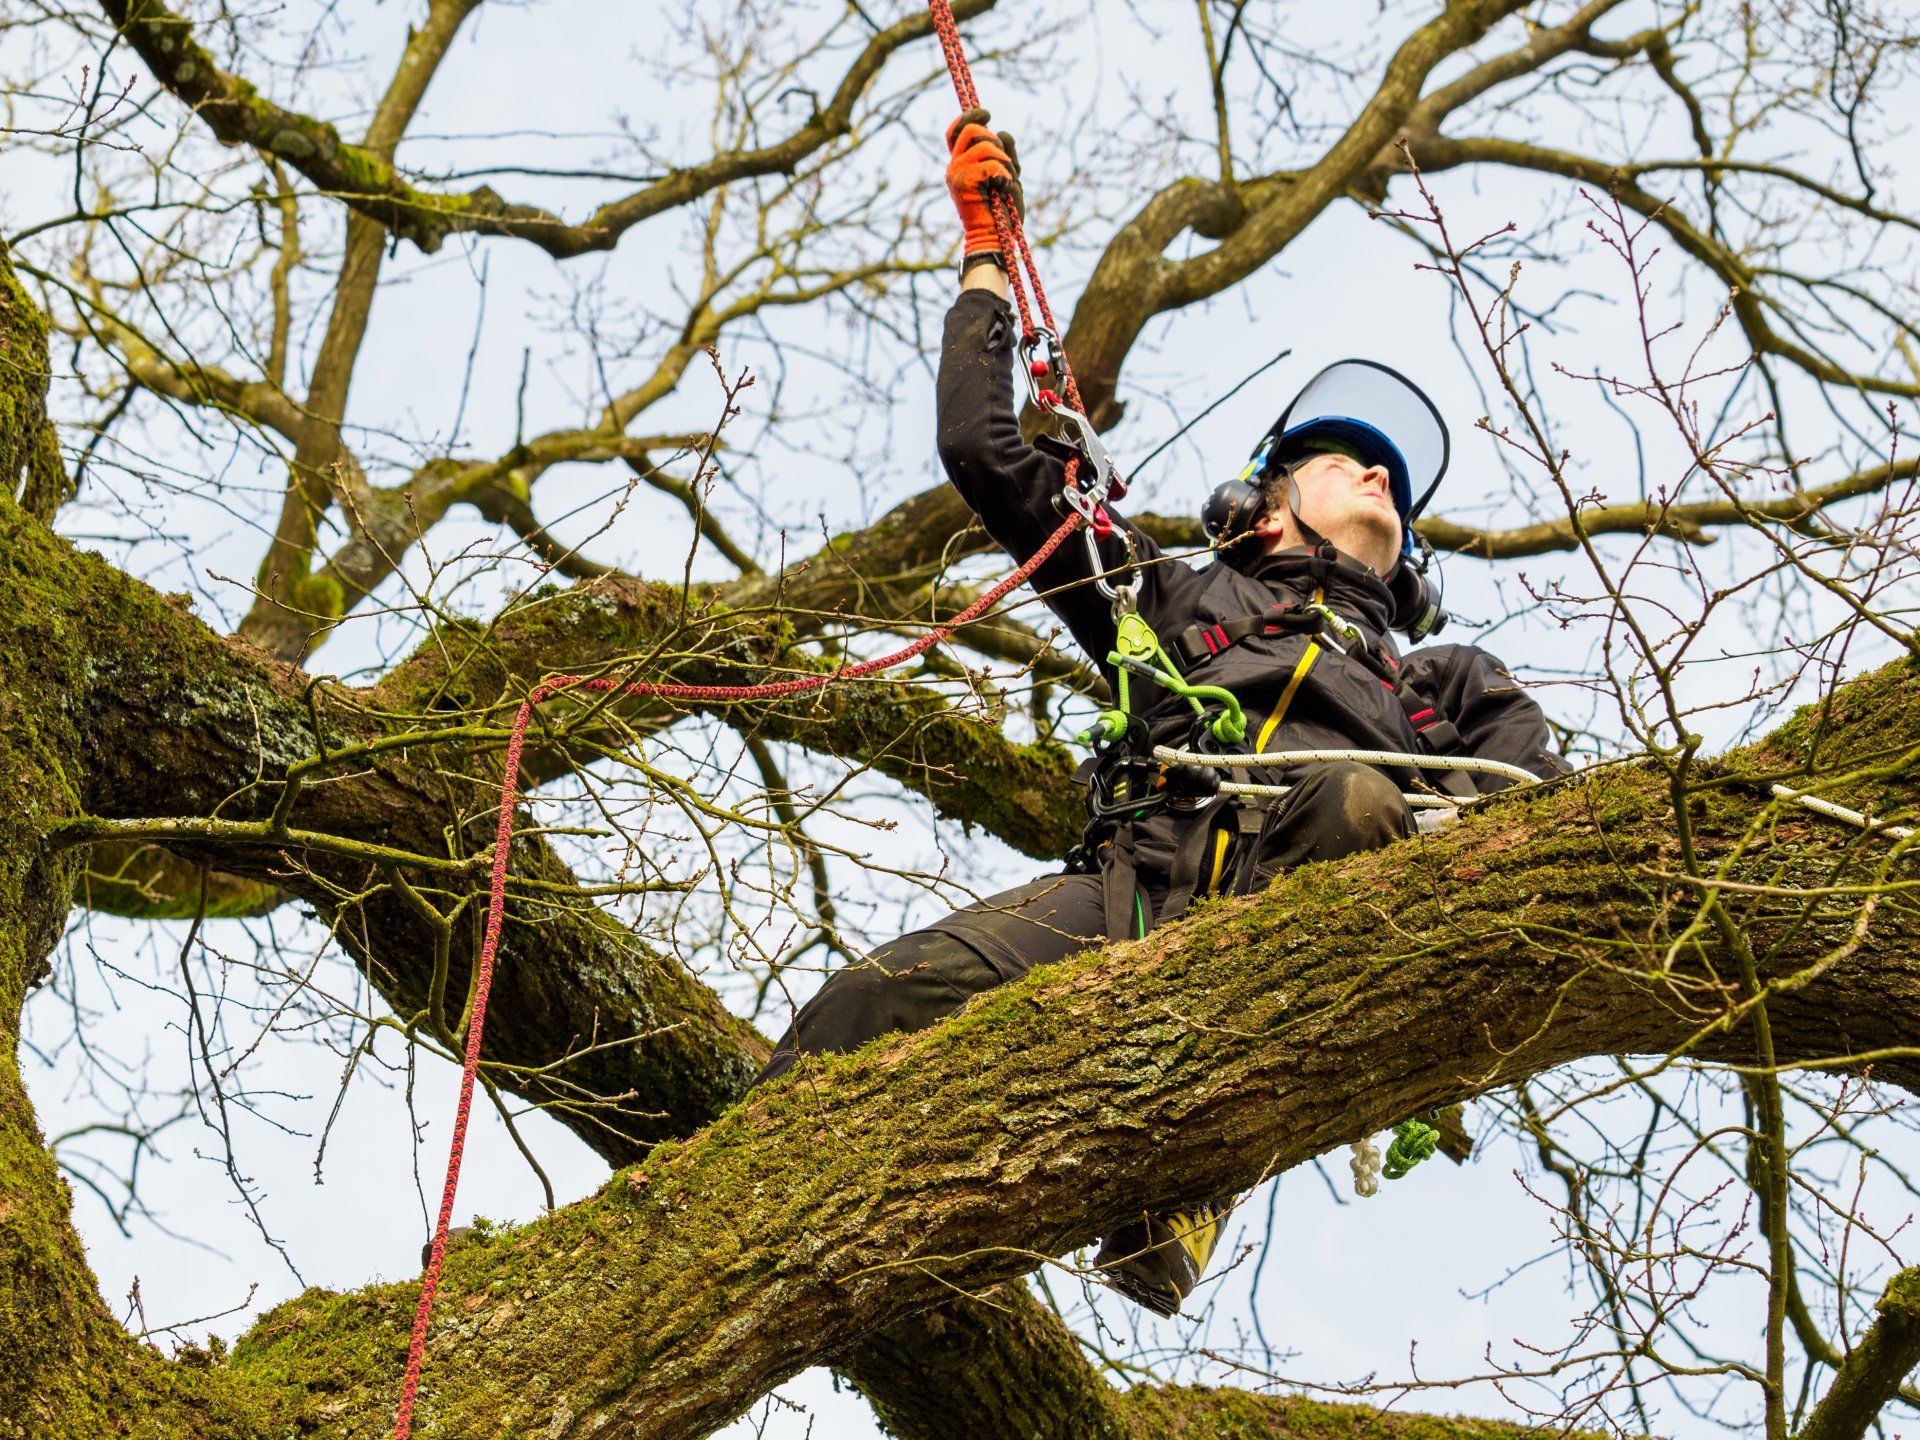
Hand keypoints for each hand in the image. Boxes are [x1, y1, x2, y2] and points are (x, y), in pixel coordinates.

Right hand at [944, 107, 1022, 256]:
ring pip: (986, 144)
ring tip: (1006, 184)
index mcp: (960, 165)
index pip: (956, 130)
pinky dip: (1005, 176)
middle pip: (972, 129)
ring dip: (1005, 162)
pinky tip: (1004, 190)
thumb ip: (1005, 154)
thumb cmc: (1002, 215)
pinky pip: (992, 164)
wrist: (994, 240)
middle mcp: (954, 167)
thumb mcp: (1007, 176)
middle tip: (1005, 166)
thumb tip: (1003, 132)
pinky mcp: (964, 182)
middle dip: (996, 142)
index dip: (971, 116)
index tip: (988, 114)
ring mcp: (957, 174)